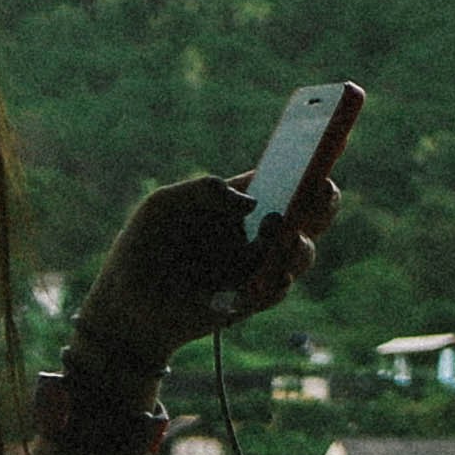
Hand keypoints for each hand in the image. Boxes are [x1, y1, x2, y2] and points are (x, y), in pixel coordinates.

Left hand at [71, 166, 340, 373]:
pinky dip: (278, 281)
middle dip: (324, 201)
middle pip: (309, 213)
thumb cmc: (143, 248)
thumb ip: (204, 191)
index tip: (328, 146)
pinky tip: (274, 275)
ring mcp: (258, 266)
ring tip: (289, 239)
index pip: (285, 176)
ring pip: (301, 253)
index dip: (311, 161)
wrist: (127, 307)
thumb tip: (252, 202)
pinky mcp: (252, 300)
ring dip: (301, 245)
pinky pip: (277, 289)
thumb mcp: (164, 206)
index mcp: (242, 202)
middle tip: (320, 192)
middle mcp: (258, 232)